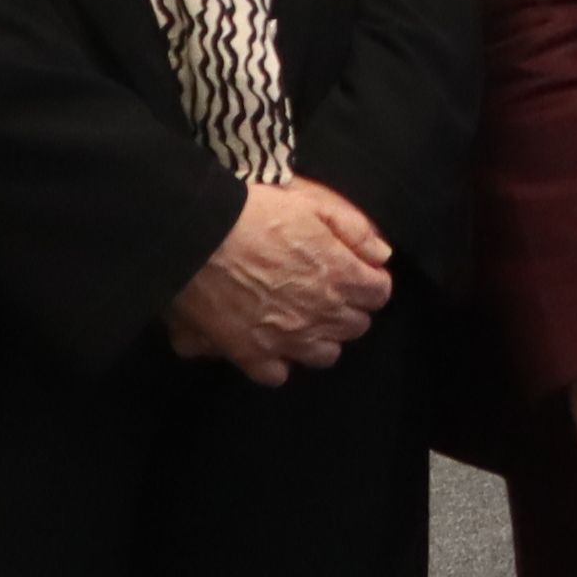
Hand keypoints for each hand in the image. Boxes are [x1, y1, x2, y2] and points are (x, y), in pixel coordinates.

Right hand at [166, 176, 393, 382]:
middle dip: (348, 308)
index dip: (369, 281)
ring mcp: (286, 339)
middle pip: (355, 326)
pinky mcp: (251, 354)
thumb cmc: (252, 213)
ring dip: (320, 337)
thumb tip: (381, 254)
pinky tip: (269, 341)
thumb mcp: (310, 203)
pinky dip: (278, 361)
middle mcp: (320, 314)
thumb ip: (354, 229)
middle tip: (327, 291)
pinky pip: (278, 374)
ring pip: (324, 354)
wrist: (194, 237)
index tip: (356, 273)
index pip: (379, 294)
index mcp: (339, 275)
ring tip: (301, 318)